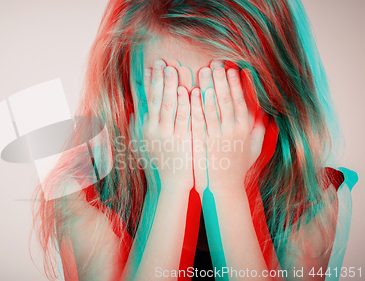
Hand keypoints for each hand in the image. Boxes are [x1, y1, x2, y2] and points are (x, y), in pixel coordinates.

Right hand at [142, 59, 193, 191]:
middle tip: (162, 62)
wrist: (173, 184)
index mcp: (144, 127)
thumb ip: (139, 127)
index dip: (147, 82)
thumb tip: (134, 111)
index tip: (150, 66)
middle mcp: (153, 129)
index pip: (145, 100)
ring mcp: (167, 135)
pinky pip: (183, 118)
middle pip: (155, 98)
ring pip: (168, 105)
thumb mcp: (143, 145)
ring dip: (171, 85)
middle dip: (159, 79)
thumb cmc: (160, 163)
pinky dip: (184, 103)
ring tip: (173, 68)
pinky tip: (187, 90)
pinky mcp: (182, 140)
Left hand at [193, 60, 266, 193]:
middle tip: (216, 62)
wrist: (223, 190)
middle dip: (222, 80)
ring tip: (203, 70)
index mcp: (245, 130)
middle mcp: (232, 131)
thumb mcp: (256, 147)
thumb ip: (261, 127)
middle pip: (227, 101)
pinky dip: (195, 106)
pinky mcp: (202, 143)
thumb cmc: (239, 167)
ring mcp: (216, 137)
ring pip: (212, 108)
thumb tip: (268, 109)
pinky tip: (190, 93)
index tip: (235, 67)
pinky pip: (198, 121)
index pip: (243, 101)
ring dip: (208, 87)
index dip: (238, 84)